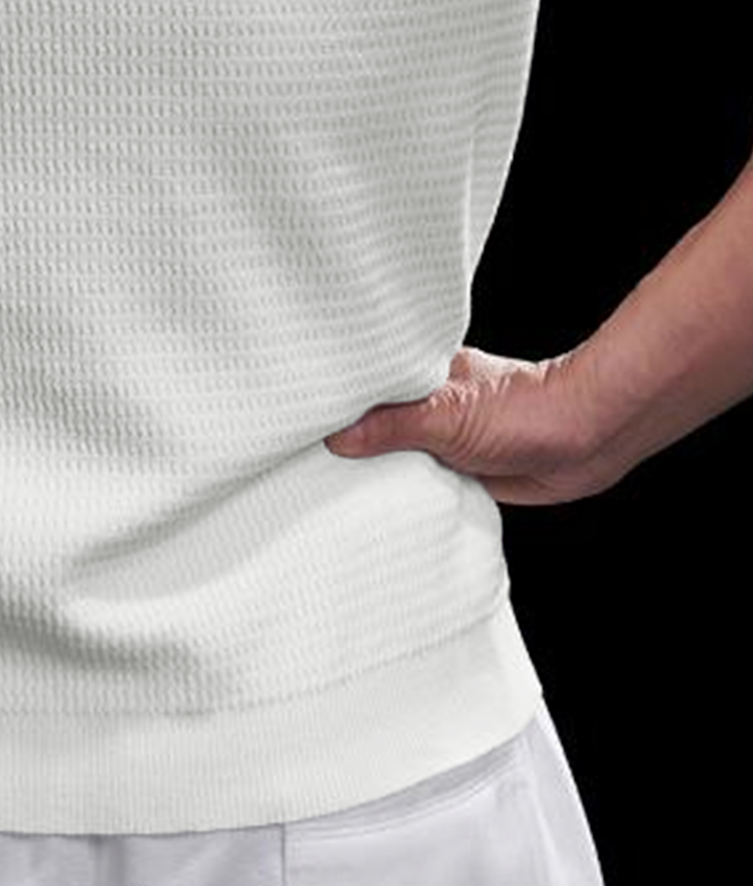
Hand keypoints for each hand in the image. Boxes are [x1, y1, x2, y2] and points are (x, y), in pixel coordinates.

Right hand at [323, 344, 624, 505]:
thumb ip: (392, 425)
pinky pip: (425, 485)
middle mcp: (431, 406)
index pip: (364, 388)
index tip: (298, 421)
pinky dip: (409, 495)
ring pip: (398, 458)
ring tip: (333, 491)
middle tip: (306, 465)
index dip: (333, 404)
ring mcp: (447, 440)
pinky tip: (385, 508)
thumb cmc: (529, 409)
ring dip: (380, 474)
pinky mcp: (465, 472)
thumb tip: (337, 436)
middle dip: (349, 443)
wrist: (588, 440)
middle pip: (375, 426)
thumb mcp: (447, 414)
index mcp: (423, 377)